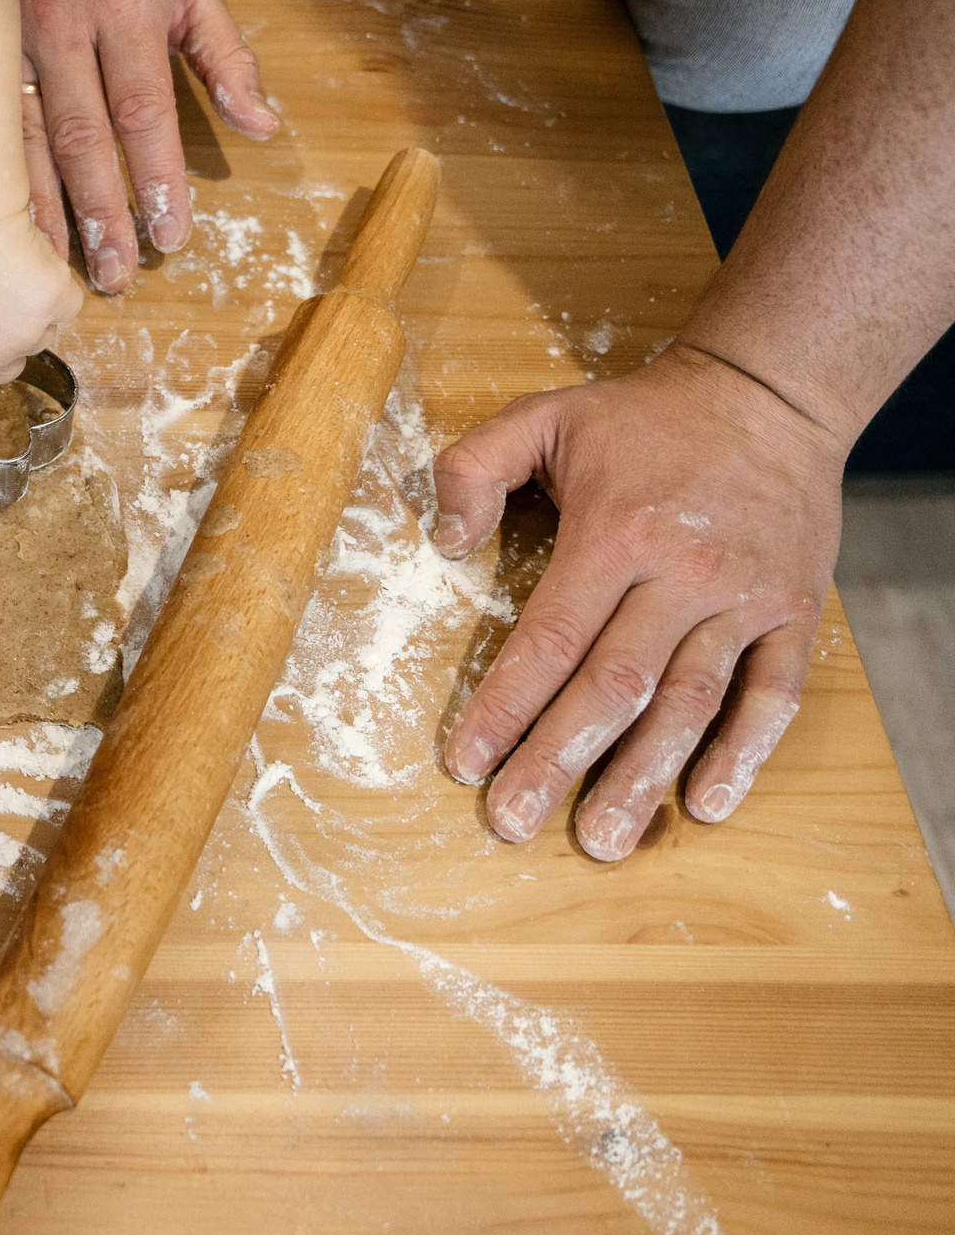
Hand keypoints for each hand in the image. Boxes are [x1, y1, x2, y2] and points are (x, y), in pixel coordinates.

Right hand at [13, 0, 276, 291]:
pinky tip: (13, 231)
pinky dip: (4, 187)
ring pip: (26, 141)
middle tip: (121, 274)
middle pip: (81, 134)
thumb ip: (228, 57)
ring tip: (65, 271)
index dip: (158, 175)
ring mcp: (7, 39)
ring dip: (47, 212)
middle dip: (103, 210)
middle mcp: (61, 22)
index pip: (143, 105)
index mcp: (124, 4)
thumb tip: (263, 126)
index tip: (174, 233)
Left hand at [432, 345, 846, 859]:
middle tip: (512, 822)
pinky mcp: (793, 613)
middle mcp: (682, 574)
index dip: (504, 707)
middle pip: (613, 686)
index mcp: (615, 533)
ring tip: (601, 840)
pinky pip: (772, 694)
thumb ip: (474, 467)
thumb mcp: (543, 414)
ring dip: (643, 777)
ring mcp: (744, 599)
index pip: (550, 639)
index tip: (465, 763)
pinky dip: (743, 753)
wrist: (770, 394)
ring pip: (690, 703)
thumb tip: (442, 540)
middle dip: (558, 761)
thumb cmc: (642, 418)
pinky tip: (705, 804)